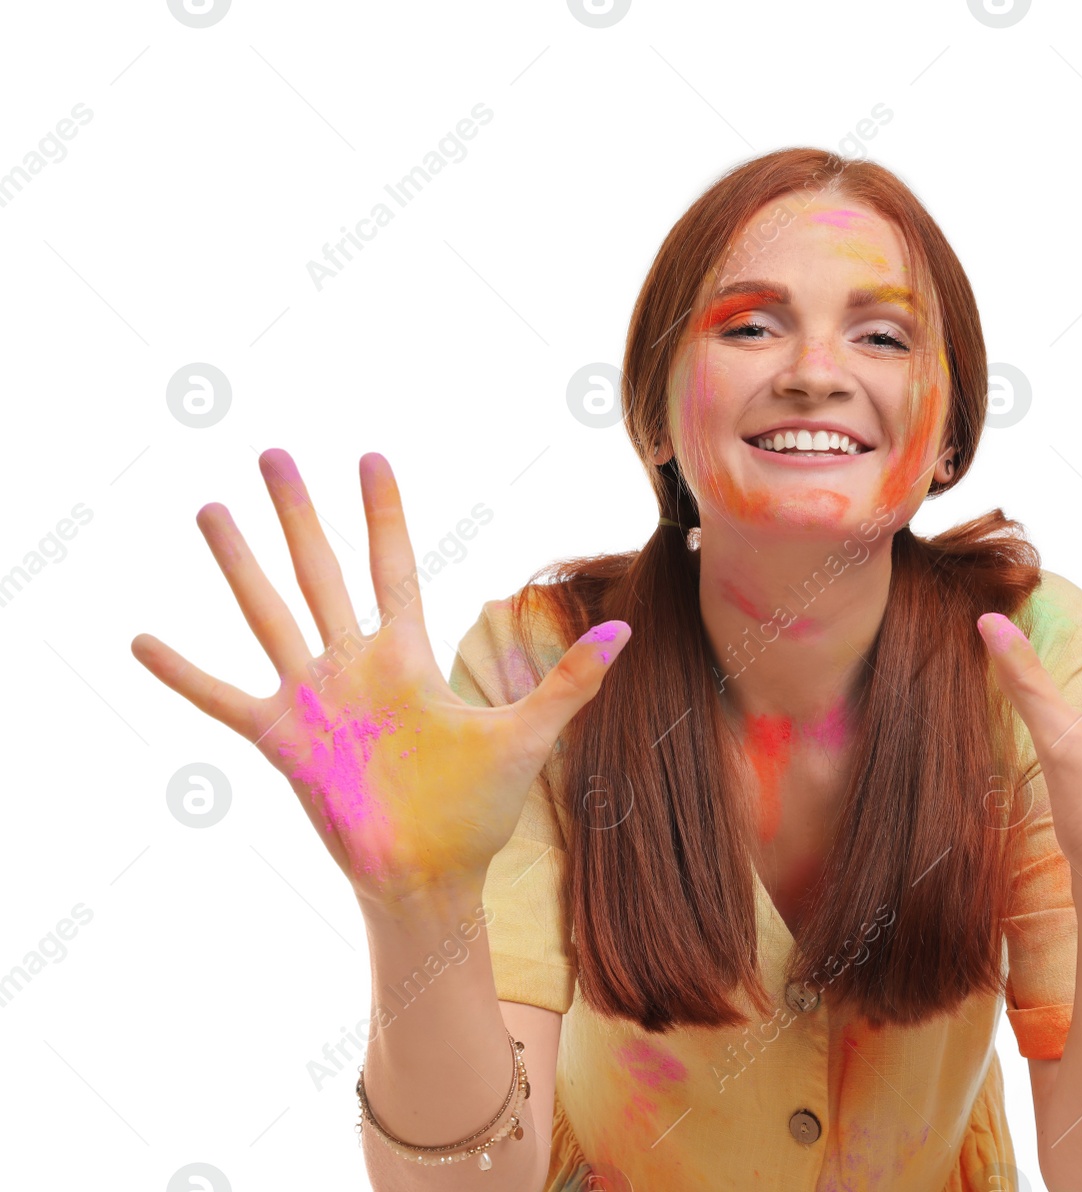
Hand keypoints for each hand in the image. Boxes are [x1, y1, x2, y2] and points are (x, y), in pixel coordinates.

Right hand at [132, 449, 629, 909]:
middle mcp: (354, 665)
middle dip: (299, 513)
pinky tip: (140, 639)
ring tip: (211, 511)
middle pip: (321, 570)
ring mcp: (314, 699)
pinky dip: (182, 673)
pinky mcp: (281, 740)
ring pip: (269, 614)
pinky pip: (221, 698)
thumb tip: (624, 631)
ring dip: (239, 565)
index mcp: (407, 656)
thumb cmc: (477, 811)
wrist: (429, 875)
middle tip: (273, 452)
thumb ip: (568, 681)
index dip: (382, 512)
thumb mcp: (527, 737)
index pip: (393, 566)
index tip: (370, 456)